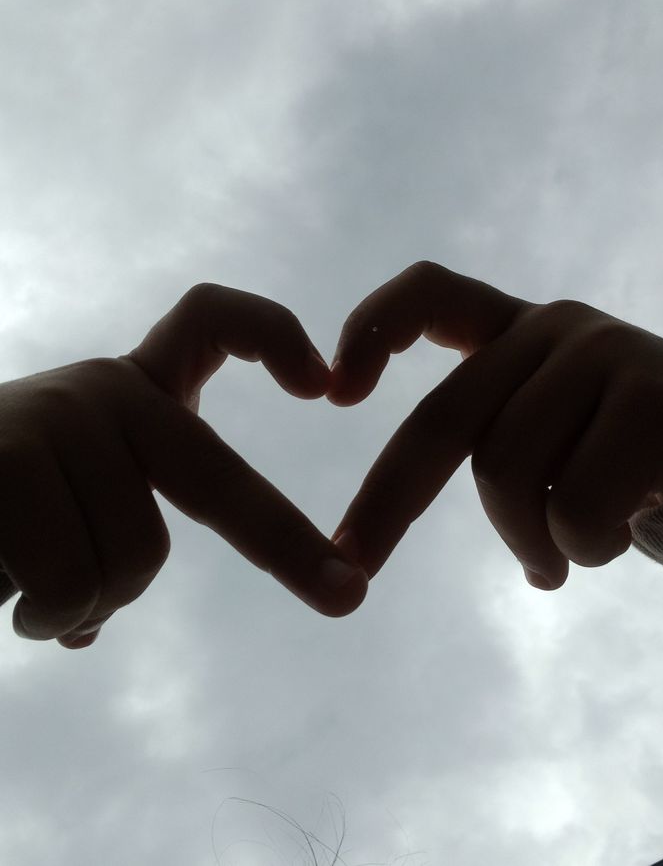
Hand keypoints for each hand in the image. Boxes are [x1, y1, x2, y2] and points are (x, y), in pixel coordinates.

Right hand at [0, 283, 367, 647]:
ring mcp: (54, 418)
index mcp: (125, 391)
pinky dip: (51, 615)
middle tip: (346, 598)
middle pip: (210, 476)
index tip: (323, 383)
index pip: (208, 322)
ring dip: (91, 601)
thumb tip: (87, 623)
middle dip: (289, 545)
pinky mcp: (3, 459)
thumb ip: (93, 546)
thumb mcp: (54, 516)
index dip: (271, 333)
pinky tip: (13, 601)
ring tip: (35, 596)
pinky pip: (71, 580)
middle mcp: (99, 391)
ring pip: (138, 554)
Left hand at [327, 261, 662, 589]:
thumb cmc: (627, 461)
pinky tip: (611, 542)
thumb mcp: (549, 436)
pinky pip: (576, 507)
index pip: (430, 293)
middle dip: (389, 502)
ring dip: (529, 541)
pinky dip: (583, 548)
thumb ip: (486, 442)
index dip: (373, 330)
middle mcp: (555, 327)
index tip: (335, 392)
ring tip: (563, 557)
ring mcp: (606, 354)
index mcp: (518, 330)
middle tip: (353, 561)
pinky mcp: (655, 397)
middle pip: (447, 420)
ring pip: (508, 476)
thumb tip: (366, 526)